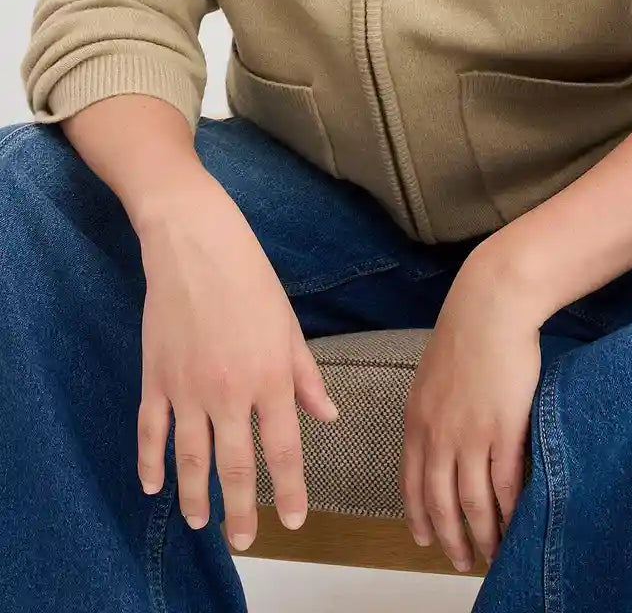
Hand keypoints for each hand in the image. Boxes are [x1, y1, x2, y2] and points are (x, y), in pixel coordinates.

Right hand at [136, 174, 339, 550]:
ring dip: (195, 496)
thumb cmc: (250, 278)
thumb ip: (306, 376)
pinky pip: (151, 431)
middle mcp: (230, 392)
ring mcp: (188, 388)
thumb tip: (326, 415)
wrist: (196, 244)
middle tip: (244, 541)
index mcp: (270, 377)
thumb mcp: (288, 325)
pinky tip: (153, 485)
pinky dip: (150, 462)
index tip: (292, 520)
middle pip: (234, 466)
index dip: (288, 489)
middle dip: (240, 509)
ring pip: (190, 458)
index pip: (282, 449)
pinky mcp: (156, 377)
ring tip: (200, 522)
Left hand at [400, 256, 541, 572]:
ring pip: (473, 502)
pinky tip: (515, 524)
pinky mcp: (504, 430)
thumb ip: (432, 409)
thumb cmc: (467, 332)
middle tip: (461, 561)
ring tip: (493, 553)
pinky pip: (504, 485)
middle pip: (440, 502)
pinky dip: (508, 512)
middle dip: (449, 538)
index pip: (411, 483)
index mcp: (417, 420)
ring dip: (482, 534)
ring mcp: (471, 435)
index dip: (419, 516)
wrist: (491, 306)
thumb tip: (438, 435)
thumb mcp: (432, 374)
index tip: (425, 539)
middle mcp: (438, 434)